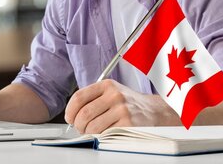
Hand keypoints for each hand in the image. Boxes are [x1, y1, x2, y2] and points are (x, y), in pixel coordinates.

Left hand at [64, 79, 178, 133]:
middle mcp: (114, 95)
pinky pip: (105, 134)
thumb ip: (93, 99)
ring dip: (88, 133)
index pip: (79, 97)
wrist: (153, 111)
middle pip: (84, 114)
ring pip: (92, 126)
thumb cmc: (128, 103)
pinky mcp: (128, 124)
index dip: (70, 110)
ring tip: (93, 131)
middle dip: (78, 125)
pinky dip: (100, 137)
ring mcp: (122, 109)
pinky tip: (104, 133)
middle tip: (80, 128)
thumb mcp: (111, 93)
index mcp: (107, 85)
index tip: (69, 118)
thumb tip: (72, 114)